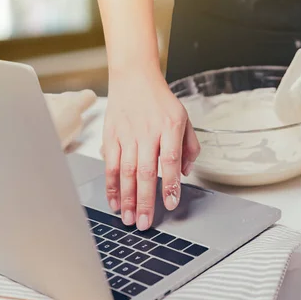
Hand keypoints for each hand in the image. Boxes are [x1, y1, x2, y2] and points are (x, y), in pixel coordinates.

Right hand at [102, 69, 199, 230]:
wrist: (134, 77)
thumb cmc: (161, 101)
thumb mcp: (184, 119)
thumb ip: (189, 147)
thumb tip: (184, 173)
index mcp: (170, 127)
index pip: (169, 160)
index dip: (170, 184)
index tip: (171, 203)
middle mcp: (147, 131)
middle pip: (145, 172)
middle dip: (145, 200)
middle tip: (144, 222)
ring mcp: (127, 135)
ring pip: (126, 172)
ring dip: (127, 198)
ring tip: (129, 218)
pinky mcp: (111, 136)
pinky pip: (111, 166)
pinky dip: (112, 185)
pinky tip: (115, 201)